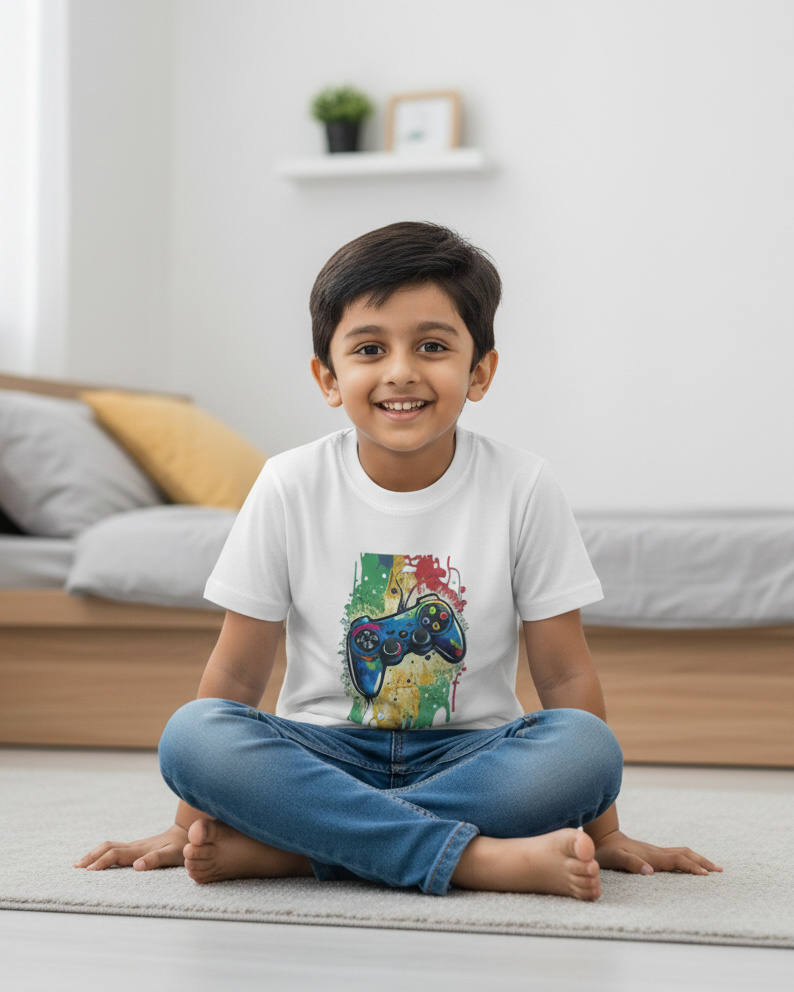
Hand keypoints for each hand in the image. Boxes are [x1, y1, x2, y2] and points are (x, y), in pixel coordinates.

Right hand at [73, 823, 188, 871]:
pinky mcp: (139, 847)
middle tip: (75, 867)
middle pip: (107, 848)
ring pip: (110, 847)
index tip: (88, 871)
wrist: (190, 831)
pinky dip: (103, 854)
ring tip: (80, 864)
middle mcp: (135, 846)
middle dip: (91, 857)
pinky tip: (100, 860)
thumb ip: (155, 859)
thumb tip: (137, 866)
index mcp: (140, 850)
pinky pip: (116, 849)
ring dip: (94, 854)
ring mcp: (136, 845)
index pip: (115, 855)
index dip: (101, 862)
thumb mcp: (173, 854)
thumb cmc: (183, 846)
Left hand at [593, 829, 722, 875]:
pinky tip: (693, 865)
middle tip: (720, 871)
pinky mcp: (654, 854)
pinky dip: (689, 859)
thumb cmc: (607, 852)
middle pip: (684, 854)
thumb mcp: (615, 858)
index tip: (706, 874)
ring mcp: (656, 852)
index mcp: (651, 856)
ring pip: (682, 853)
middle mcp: (656, 853)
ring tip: (713, 868)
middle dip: (702, 862)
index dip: (691, 866)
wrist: (602, 839)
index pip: (676, 860)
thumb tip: (650, 873)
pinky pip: (676, 855)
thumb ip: (630, 863)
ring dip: (698, 859)